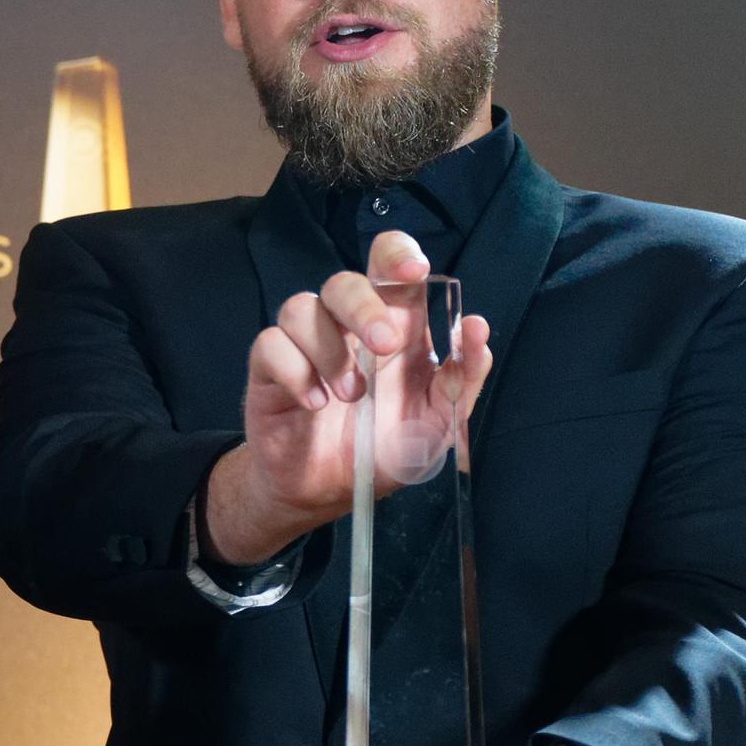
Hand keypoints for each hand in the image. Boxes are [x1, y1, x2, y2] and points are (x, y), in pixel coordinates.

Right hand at [204, 229, 491, 565]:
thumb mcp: (440, 420)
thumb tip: (476, 328)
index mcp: (394, 323)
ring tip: (349, 396)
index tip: (413, 272)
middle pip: (344, 281)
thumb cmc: (386, 449)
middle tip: (384, 347)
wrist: (329, 491)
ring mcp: (305, 345)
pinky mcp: (269, 369)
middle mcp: (347, 326)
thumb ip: (463, 376)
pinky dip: (296, 372)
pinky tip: (315, 403)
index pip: (388, 263)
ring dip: (329, 349)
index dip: (397, 254)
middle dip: (365, 308)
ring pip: (301, 307)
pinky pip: (270, 344)